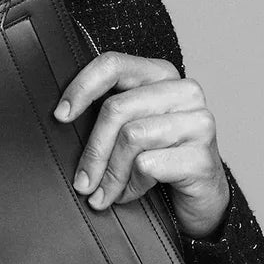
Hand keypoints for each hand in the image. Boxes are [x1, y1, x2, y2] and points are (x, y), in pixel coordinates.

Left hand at [55, 52, 229, 239]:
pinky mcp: (202, 155)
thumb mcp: (129, 130)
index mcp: (161, 75)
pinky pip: (148, 165)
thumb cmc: (158, 159)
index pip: (113, 65)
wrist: (201, 199)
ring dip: (112, 174)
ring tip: (106, 193)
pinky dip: (131, 186)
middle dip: (93, 151)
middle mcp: (184, 91)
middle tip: (82, 183)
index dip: (82, 88)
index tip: (60, 116)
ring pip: (132, 137)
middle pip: (117, 109)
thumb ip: (106, 115)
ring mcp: (199, 121)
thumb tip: (60, 117)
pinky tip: (131, 194)